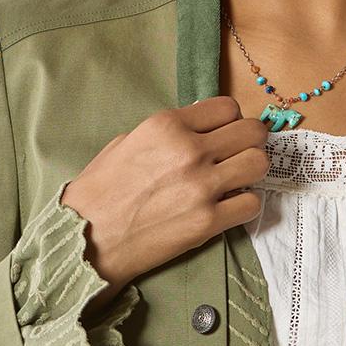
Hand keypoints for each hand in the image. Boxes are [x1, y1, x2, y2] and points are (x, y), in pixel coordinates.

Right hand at [61, 96, 269, 298]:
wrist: (86, 238)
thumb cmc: (100, 191)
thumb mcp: (127, 142)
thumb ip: (166, 133)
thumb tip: (197, 129)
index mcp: (167, 125)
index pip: (227, 108)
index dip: (230, 121)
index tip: (224, 134)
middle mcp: (188, 151)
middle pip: (251, 132)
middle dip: (249, 142)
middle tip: (238, 155)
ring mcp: (201, 187)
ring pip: (259, 164)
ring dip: (252, 172)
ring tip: (236, 181)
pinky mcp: (208, 221)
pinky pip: (252, 204)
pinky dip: (245, 205)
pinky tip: (228, 208)